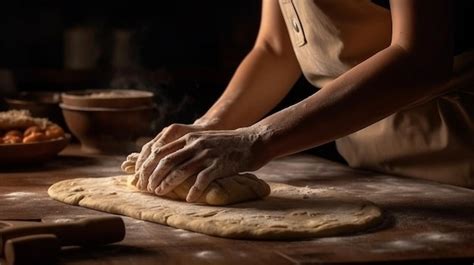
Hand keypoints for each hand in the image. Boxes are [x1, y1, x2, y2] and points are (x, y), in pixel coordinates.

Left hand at [138, 127, 266, 201]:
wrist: (253, 140)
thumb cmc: (228, 144)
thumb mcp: (204, 139)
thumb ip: (188, 147)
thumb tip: (169, 162)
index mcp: (190, 138)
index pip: (162, 151)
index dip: (148, 166)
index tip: (142, 178)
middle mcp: (195, 144)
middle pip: (167, 161)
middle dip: (153, 176)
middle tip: (147, 188)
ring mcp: (207, 154)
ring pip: (181, 170)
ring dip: (168, 183)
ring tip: (160, 192)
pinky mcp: (220, 164)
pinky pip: (203, 179)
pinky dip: (194, 190)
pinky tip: (190, 199)